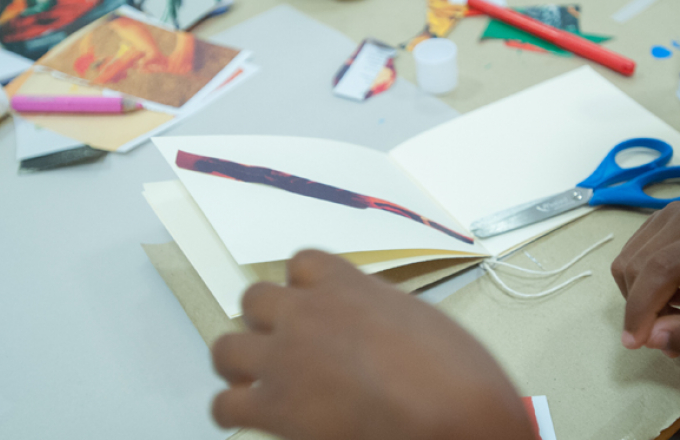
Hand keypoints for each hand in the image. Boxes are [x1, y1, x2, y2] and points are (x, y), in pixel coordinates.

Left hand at [211, 250, 535, 439]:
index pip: (302, 263)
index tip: (308, 299)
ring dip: (237, 360)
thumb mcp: (421, 319)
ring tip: (250, 375)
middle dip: (264, 320)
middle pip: (255, 299)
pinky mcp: (275, 406)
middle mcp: (307, 314)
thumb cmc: (455, 374)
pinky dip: (230, 410)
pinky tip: (245, 416)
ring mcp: (285, 359)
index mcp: (347, 286)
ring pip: (225, 346)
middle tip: (279, 340)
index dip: (301, 285)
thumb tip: (373, 328)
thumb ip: (380, 313)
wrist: (452, 414)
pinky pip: (224, 404)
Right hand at [610, 199, 679, 356]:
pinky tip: (668, 290)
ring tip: (674, 309)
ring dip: (639, 297)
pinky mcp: (658, 218)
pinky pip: (628, 256)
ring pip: (627, 262)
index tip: (633, 343)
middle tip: (670, 329)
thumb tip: (649, 338)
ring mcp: (672, 212)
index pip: (664, 268)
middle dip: (642, 307)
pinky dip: (638, 284)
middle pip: (640, 265)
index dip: (642, 306)